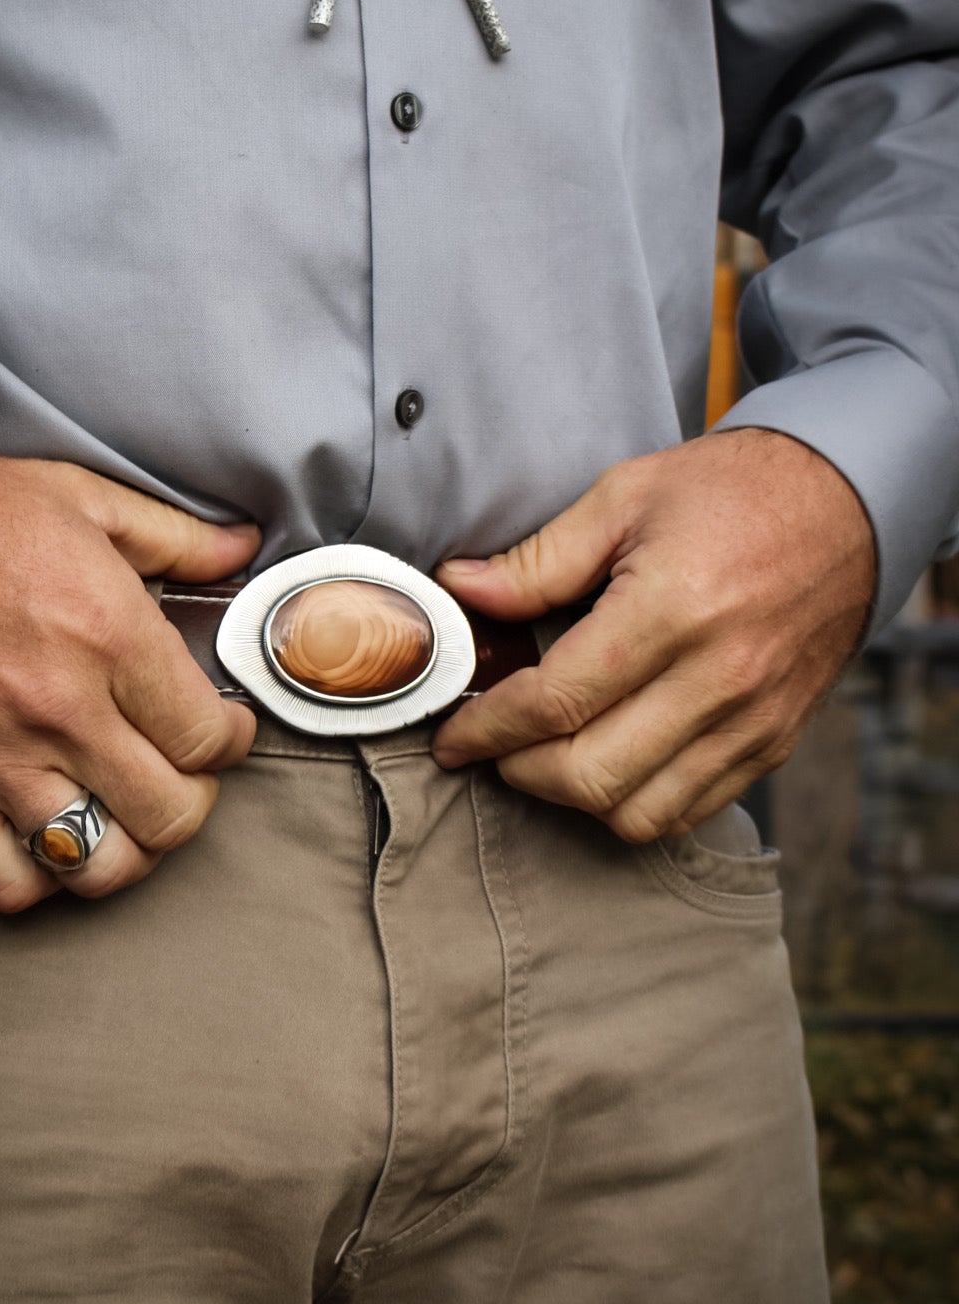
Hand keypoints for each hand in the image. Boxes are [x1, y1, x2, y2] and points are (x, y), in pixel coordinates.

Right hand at [0, 455, 259, 909]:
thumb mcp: (81, 498)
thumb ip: (173, 536)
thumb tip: (244, 548)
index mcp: (109, 634)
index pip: (208, 738)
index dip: (232, 742)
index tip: (224, 731)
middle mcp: (61, 710)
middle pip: (170, 815)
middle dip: (194, 801)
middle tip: (182, 775)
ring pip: (100, 865)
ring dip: (130, 852)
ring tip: (126, 817)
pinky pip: (7, 883)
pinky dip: (42, 879)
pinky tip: (52, 839)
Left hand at [432, 430, 875, 839]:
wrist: (849, 505)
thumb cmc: (733, 492)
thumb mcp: (625, 497)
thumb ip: (538, 559)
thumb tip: (460, 591)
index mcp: (671, 609)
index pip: (555, 702)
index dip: (487, 730)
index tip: (455, 737)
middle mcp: (718, 677)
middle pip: (591, 774)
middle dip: (521, 771)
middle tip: (494, 746)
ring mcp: (752, 719)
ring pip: (639, 811)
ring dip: (575, 798)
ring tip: (546, 757)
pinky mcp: (774, 741)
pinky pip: (691, 811)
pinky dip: (636, 804)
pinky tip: (608, 763)